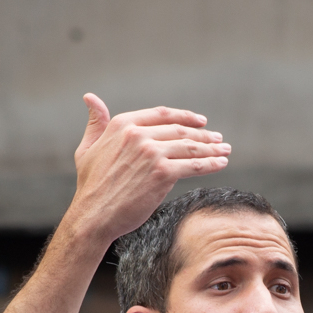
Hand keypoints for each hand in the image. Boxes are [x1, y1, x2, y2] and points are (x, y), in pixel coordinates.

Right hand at [62, 93, 230, 249]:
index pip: (162, 115)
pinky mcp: (163, 173)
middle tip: (219, 139)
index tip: (201, 121)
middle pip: (180, 131)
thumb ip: (96, 123)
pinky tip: (222, 164)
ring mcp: (152, 153)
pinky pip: (194, 166)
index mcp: (123, 124)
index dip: (185, 117)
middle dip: (204, 135)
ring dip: (212, 149)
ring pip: (190, 148)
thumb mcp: (87, 148)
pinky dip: (211, 164)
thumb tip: (90, 98)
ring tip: (225, 150)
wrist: (94, 215)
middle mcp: (138, 135)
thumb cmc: (90, 185)